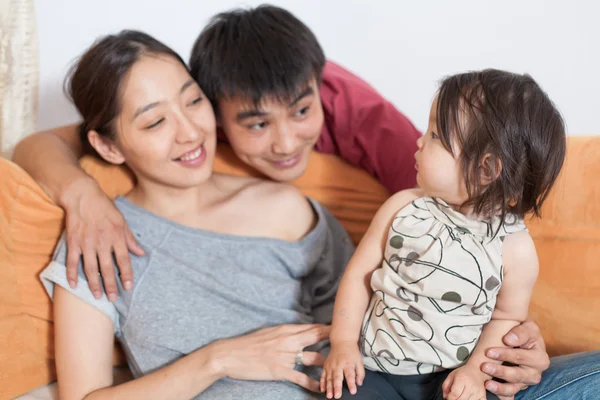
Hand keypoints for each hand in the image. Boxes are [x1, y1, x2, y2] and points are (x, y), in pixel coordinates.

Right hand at [61, 177, 143, 300]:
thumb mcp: (122, 221)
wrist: (83, 196)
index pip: (123, 260)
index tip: (128, 287)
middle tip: (112, 299)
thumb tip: (141, 253)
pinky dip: (72, 274)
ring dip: (94, 284)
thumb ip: (130, 239)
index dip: (126, 275)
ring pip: (91, 268)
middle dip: (111, 285)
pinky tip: (74, 286)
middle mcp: (102, 242)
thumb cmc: (105, 209)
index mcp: (117, 237)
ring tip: (97, 296)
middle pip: (107, 268)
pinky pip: (72, 261)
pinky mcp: (73, 242)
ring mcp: (86, 243)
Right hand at [211, 324, 330, 391]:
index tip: (340, 328)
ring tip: (342, 368)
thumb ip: (284, 333)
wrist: (230, 354)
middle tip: (350, 342)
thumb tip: (296, 332)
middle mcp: (288, 340)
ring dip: (329, 364)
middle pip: (317, 338)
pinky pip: (301, 377)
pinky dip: (313, 383)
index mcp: (285, 330)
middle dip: (335, 340)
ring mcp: (285, 356)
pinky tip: (322, 389)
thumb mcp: (268, 332)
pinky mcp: (280, 370)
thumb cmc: (247, 343)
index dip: (327, 328)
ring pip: (314, 358)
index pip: (311, 327)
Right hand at [320, 340, 364, 398]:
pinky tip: (322, 390)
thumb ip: (360, 373)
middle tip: (337, 396)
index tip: (353, 391)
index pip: (350, 375)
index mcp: (348, 363)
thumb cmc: (352, 352)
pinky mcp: (326, 366)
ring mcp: (330, 365)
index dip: (351, 383)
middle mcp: (338, 365)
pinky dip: (322, 383)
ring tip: (329, 396)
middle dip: (337, 387)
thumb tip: (359, 384)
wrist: (342, 341)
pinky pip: (323, 375)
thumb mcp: (359, 361)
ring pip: (329, 378)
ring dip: (329, 387)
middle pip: (337, 377)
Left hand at [442, 364, 488, 399]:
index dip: (449, 398)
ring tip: (460, 396)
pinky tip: (467, 398)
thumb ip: (445, 386)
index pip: (455, 394)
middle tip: (454, 397)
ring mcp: (478, 392)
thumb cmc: (463, 373)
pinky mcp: (483, 397)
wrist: (477, 371)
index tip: (448, 397)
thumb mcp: (451, 376)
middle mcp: (471, 386)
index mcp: (462, 379)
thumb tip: (446, 397)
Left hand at [482, 320, 549, 397]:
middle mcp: (534, 373)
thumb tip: (508, 340)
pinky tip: (490, 390)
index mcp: (540, 358)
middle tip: (484, 367)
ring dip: (499, 387)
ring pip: (513, 388)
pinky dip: (500, 394)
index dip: (505, 355)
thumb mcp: (527, 327)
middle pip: (517, 375)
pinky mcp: (516, 387)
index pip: (521, 357)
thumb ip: (521, 332)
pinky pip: (509, 394)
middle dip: (500, 371)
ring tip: (487, 383)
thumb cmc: (523, 331)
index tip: (489, 352)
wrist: (522, 339)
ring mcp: (525, 382)